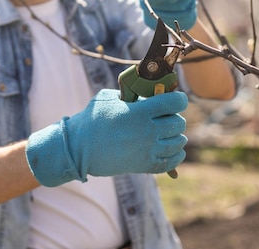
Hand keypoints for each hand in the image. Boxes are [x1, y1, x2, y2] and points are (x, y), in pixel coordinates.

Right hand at [25, 89, 187, 186]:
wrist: (79, 147)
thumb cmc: (92, 119)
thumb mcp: (109, 98)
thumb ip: (131, 94)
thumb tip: (148, 92)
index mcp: (140, 112)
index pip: (175, 102)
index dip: (178, 99)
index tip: (174, 99)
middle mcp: (148, 131)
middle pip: (179, 123)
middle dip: (174, 117)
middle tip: (165, 117)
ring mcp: (148, 150)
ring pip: (179, 142)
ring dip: (175, 136)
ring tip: (167, 133)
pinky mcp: (145, 166)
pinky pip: (172, 162)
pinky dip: (175, 155)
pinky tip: (170, 149)